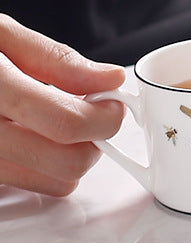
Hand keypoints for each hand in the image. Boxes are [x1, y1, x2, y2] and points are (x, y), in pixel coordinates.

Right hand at [0, 14, 124, 195]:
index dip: (104, 116)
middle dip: (96, 139)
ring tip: (65, 121)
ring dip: (73, 155)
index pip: (65, 122)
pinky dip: (44, 166)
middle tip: (96, 113)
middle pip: (65, 162)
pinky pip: (23, 184)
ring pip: (49, 181)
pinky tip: (36, 135)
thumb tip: (108, 78)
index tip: (114, 102)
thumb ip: (56, 59)